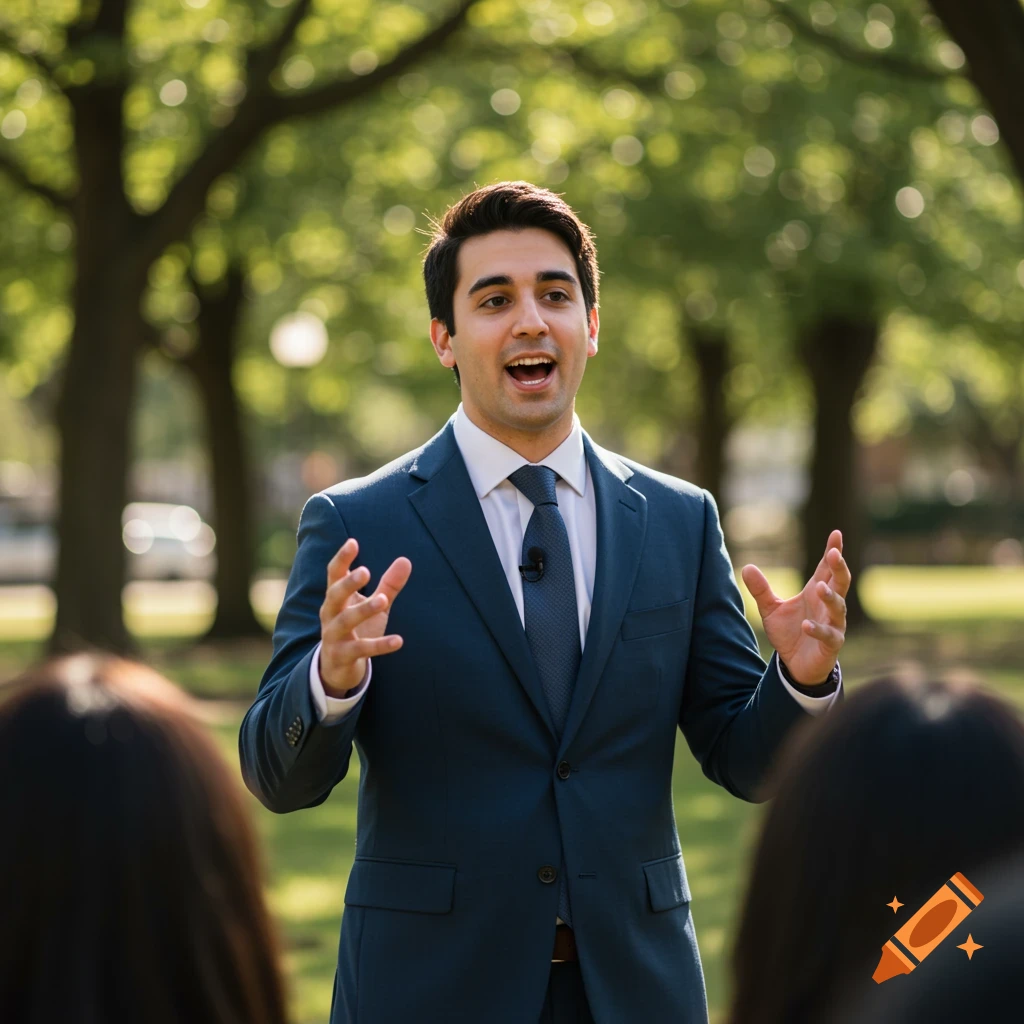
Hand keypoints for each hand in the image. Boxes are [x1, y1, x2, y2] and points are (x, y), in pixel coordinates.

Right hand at [318, 538, 411, 697]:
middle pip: (334, 595)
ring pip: (345, 621)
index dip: (341, 559)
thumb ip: (388, 585)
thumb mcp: (374, 606)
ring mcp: (333, 637)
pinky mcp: (342, 656)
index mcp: (335, 599)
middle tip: (365, 571)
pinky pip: (361, 650)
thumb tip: (406, 560)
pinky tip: (399, 641)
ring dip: (363, 610)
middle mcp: (330, 615)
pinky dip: (380, 646)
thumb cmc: (356, 630)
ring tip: (383, 600)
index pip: (333, 575)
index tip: (353, 542)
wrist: (337, 669)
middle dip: (348, 583)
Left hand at [740, 529, 848, 685]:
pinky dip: (818, 630)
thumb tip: (746, 567)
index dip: (833, 551)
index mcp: (816, 592)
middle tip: (834, 554)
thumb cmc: (789, 632)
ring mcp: (833, 624)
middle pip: (840, 582)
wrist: (795, 664)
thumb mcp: (770, 609)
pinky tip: (806, 626)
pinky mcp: (832, 643)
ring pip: (838, 607)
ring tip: (820, 588)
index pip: (826, 568)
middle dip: (839, 568)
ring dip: (830, 596)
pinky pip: (828, 635)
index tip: (836, 533)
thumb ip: (761, 590)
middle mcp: (828, 605)